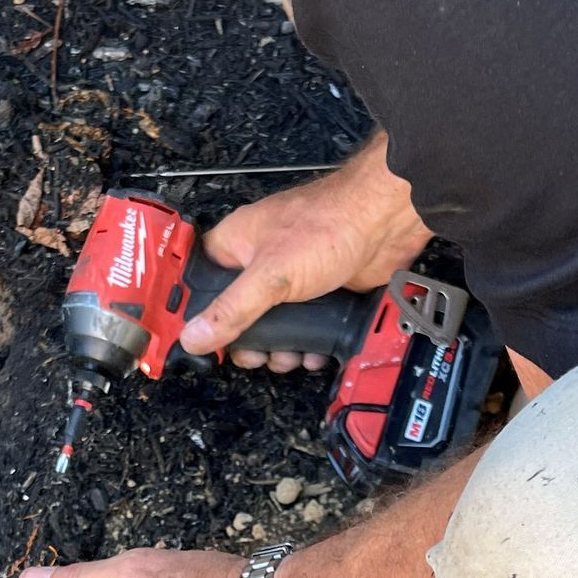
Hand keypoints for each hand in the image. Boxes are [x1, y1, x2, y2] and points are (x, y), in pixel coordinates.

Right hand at [182, 132, 430, 371]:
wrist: (385, 222)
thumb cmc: (329, 224)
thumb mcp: (271, 276)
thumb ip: (231, 310)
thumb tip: (194, 335)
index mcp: (235, 244)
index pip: (198, 283)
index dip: (193, 313)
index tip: (194, 340)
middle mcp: (259, 260)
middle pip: (235, 313)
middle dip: (247, 342)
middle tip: (254, 355)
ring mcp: (290, 278)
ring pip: (271, 325)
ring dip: (280, 349)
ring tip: (288, 356)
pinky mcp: (318, 293)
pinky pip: (303, 327)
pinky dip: (307, 344)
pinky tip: (313, 351)